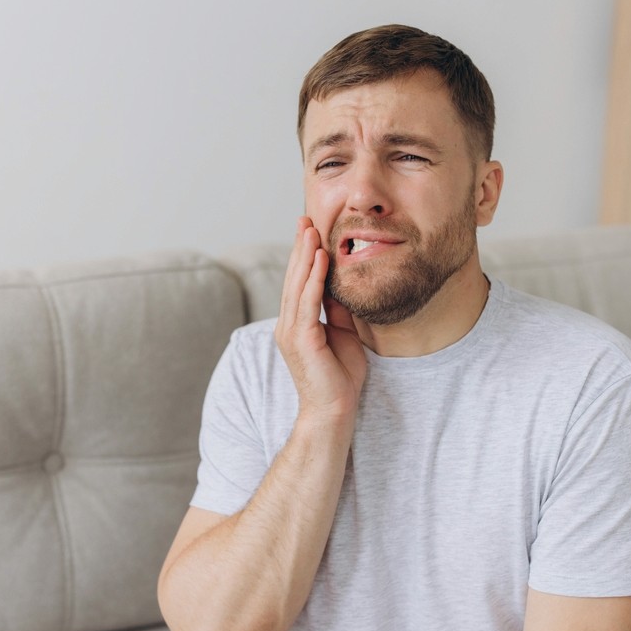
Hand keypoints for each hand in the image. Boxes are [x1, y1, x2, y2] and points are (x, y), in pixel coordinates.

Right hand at [275, 217, 366, 425]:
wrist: (333, 411)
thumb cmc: (339, 377)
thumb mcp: (342, 334)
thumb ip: (336, 310)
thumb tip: (340, 285)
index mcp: (296, 323)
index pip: (298, 282)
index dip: (303, 255)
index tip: (310, 229)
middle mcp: (288, 324)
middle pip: (293, 277)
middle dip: (299, 247)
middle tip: (305, 218)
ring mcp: (291, 332)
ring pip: (297, 285)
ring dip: (304, 256)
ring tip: (311, 230)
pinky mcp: (301, 339)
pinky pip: (307, 302)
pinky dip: (313, 278)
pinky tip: (320, 258)